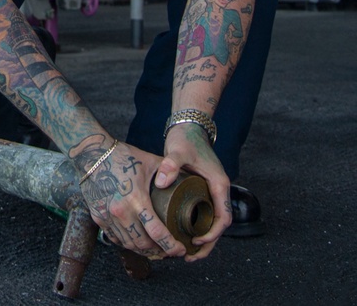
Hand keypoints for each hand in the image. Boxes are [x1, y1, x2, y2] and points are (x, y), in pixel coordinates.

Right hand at [79, 141, 185, 259]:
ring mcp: (107, 216)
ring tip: (157, 249)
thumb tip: (190, 180)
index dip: (171, 246)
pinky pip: (115, 238)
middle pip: (144, 244)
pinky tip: (137, 241)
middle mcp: (120, 211)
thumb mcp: (150, 162)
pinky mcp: (98, 217)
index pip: (157, 233)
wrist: (91, 153)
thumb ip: (170, 173)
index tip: (181, 249)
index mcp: (136, 199)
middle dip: (160, 252)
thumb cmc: (122, 156)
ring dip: (145, 251)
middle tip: (171, 250)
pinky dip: (128, 243)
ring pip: (129, 244)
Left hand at [155, 122, 232, 259]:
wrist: (188, 126)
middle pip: (219, 224)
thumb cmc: (186, 138)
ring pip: (211, 221)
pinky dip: (196, 226)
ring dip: (202, 238)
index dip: (212, 233)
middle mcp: (218, 190)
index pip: (223, 217)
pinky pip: (203, 213)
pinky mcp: (201, 190)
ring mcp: (210, 191)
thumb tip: (161, 182)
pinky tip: (181, 234)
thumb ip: (170, 164)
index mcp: (219, 184)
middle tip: (189, 256)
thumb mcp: (177, 150)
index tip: (196, 241)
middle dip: (207, 243)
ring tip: (185, 252)